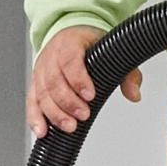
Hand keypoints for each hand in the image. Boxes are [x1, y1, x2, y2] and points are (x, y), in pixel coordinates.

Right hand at [27, 27, 143, 138]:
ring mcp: (42, 71)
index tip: (90, 95)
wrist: (72, 34)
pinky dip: (35, 118)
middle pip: (54, 81)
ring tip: (70, 126)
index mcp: (70, 43)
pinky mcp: (36, 84)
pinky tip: (43, 131)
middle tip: (83, 115)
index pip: (70, 60)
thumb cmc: (90, 43)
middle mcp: (52, 56)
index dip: (78, 79)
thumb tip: (134, 94)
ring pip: (42, 94)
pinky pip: (32, 101)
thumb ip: (127, 74)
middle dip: (68, 102)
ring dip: (55, 113)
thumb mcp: (112, 52)